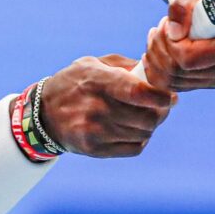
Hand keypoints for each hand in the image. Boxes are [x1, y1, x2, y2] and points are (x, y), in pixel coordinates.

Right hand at [37, 54, 177, 157]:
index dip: (160, 96)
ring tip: (146, 117)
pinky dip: (140, 140)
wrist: (44, 113)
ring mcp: (94, 131)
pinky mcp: (95, 149)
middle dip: (161, 112)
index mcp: (97, 81)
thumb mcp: (93, 64)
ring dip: (150, 126)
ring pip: (143, 134)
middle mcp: (95, 108)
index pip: (138, 92)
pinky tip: (133, 130)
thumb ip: (126, 66)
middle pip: (147, 117)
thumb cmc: (75, 83)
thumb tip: (157, 72)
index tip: (170, 97)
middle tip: (162, 107)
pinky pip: (134, 148)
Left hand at [141, 0, 214, 90]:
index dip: (170, 43)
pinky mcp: (203, 85)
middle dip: (159, 47)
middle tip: (160, 27)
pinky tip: (155, 49)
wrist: (214, 9)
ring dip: (155, 55)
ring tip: (159, 34)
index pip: (189, 59)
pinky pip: (168, 86)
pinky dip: (154, 68)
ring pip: (169, 80)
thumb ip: (181, 5)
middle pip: (176, 72)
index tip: (168, 24)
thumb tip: (174, 33)